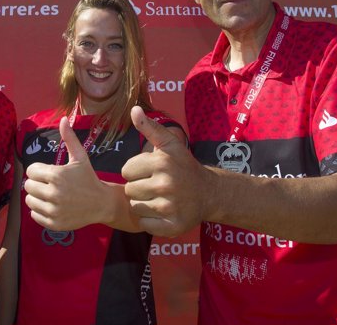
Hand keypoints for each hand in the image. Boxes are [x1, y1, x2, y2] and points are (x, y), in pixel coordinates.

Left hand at [24, 117, 110, 230]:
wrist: (101, 203)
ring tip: (50, 195)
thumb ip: (69, 139)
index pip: (31, 171)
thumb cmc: (88, 178)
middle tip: (49, 184)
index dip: (39, 170)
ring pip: (29, 200)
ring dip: (37, 197)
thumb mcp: (80, 157)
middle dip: (36, 183)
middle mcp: (54, 193)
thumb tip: (63, 119)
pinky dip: (40, 210)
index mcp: (57, 175)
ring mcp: (53, 210)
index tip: (49, 173)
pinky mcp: (53, 223)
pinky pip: (34, 215)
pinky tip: (52, 205)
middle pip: (28, 186)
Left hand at [123, 106, 208, 236]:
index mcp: (161, 163)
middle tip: (154, 186)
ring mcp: (169, 207)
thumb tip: (134, 110)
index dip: (135, 171)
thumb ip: (150, 127)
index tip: (150, 171)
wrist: (209, 193)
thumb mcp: (170, 143)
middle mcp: (165, 184)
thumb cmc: (184, 166)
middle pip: (129, 190)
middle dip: (138, 188)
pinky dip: (150, 221)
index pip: (126, 171)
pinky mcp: (172, 226)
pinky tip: (161, 212)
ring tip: (158, 198)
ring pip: (135, 207)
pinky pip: (144, 224)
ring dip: (143, 204)